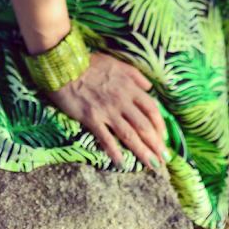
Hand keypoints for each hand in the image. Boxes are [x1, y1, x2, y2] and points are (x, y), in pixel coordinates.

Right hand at [48, 51, 167, 169]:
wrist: (64, 65)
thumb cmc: (90, 63)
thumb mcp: (116, 63)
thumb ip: (135, 74)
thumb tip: (149, 87)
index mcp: (129, 86)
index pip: (151, 109)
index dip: (160, 125)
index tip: (163, 137)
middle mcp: (122, 100)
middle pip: (144, 126)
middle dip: (156, 144)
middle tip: (163, 158)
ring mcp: (107, 110)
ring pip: (130, 135)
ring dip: (143, 152)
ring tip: (152, 165)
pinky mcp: (92, 118)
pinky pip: (106, 139)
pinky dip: (115, 153)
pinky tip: (122, 165)